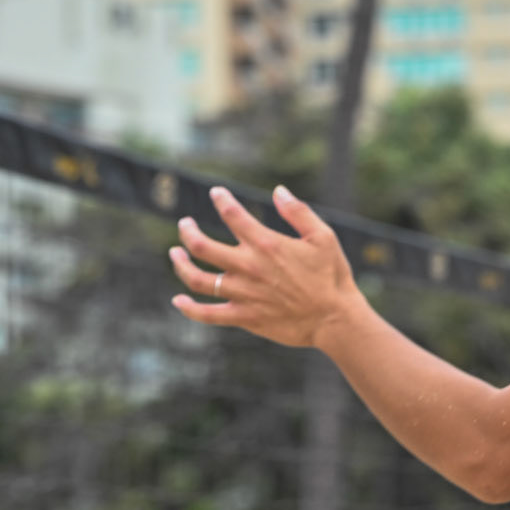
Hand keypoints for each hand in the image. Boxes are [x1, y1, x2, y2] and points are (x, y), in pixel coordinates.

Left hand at [169, 185, 359, 347]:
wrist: (334, 318)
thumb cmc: (331, 275)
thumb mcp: (323, 237)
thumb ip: (298, 212)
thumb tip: (278, 190)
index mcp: (266, 244)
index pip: (233, 214)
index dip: (221, 200)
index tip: (216, 193)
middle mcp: (248, 267)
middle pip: (201, 246)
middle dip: (187, 231)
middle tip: (184, 224)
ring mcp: (243, 294)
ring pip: (197, 279)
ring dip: (180, 265)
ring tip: (175, 254)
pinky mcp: (244, 316)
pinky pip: (207, 314)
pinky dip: (189, 308)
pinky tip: (179, 300)